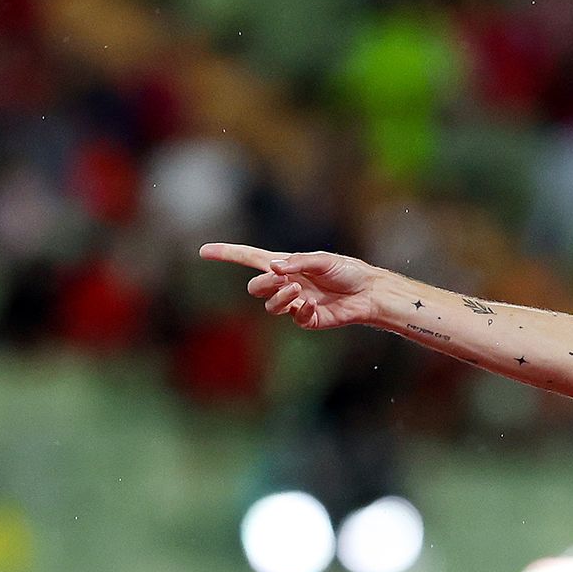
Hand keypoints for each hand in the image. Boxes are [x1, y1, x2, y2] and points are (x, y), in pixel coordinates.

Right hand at [200, 243, 390, 331]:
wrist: (368, 292)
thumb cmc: (347, 271)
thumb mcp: (322, 260)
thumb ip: (297, 262)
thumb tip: (273, 267)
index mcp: (285, 264)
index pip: (249, 257)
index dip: (227, 254)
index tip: (203, 251)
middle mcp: (286, 284)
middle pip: (255, 287)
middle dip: (264, 284)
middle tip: (284, 279)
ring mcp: (295, 303)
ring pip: (269, 306)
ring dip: (279, 298)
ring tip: (298, 291)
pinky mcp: (308, 319)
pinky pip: (294, 318)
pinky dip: (301, 311)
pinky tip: (313, 305)